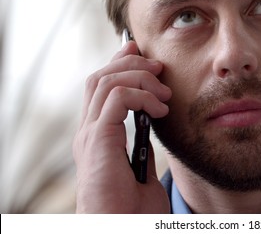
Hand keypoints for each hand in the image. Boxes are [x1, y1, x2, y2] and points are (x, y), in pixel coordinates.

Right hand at [73, 41, 171, 212]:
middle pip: (100, 77)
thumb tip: (153, 124)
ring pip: (105, 81)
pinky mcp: (98, 140)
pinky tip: (160, 110)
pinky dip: (141, 96)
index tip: (141, 52)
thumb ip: (142, 145)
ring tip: (164, 93)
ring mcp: (90, 135)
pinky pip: (117, 98)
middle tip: (158, 66)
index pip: (102, 87)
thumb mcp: (142, 168)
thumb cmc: (133, 207)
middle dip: (129, 62)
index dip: (120, 63)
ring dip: (139, 77)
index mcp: (98, 135)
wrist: (123, 229)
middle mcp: (89, 131)